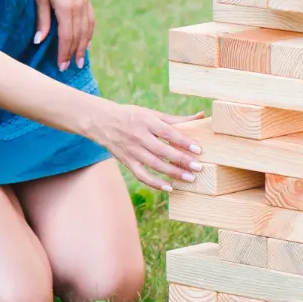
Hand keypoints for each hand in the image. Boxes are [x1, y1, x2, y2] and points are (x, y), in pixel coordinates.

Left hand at [35, 0, 94, 70]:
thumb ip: (42, 20)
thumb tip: (39, 41)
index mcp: (66, 8)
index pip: (66, 37)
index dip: (64, 53)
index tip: (62, 66)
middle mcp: (79, 8)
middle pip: (78, 36)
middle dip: (74, 53)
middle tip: (71, 67)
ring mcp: (85, 3)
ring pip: (87, 30)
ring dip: (84, 46)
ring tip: (81, 59)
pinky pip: (91, 20)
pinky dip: (90, 33)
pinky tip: (88, 41)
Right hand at [89, 104, 205, 192]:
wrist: (102, 121)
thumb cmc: (132, 116)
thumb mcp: (152, 114)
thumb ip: (176, 119)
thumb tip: (200, 116)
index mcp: (147, 121)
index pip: (168, 133)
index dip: (183, 141)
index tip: (198, 149)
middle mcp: (139, 136)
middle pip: (162, 151)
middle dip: (181, 160)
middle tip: (198, 167)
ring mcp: (132, 150)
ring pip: (154, 164)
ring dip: (172, 173)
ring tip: (189, 178)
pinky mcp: (127, 161)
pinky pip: (141, 175)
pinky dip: (155, 183)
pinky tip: (168, 187)